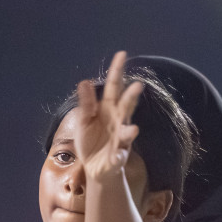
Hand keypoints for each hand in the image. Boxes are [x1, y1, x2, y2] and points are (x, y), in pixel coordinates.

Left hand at [73, 51, 143, 181]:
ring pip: (127, 132)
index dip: (117, 71)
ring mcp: (120, 138)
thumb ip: (86, 103)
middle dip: (131, 97)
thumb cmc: (91, 140)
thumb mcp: (84, 120)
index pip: (113, 87)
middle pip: (125, 106)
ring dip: (130, 131)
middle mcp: (117, 120)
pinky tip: (116, 157)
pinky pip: (119, 156)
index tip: (122, 54)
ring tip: (133, 129)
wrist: (95, 166)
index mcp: (107, 108)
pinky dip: (118, 156)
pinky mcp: (119, 155)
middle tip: (137, 86)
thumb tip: (83, 82)